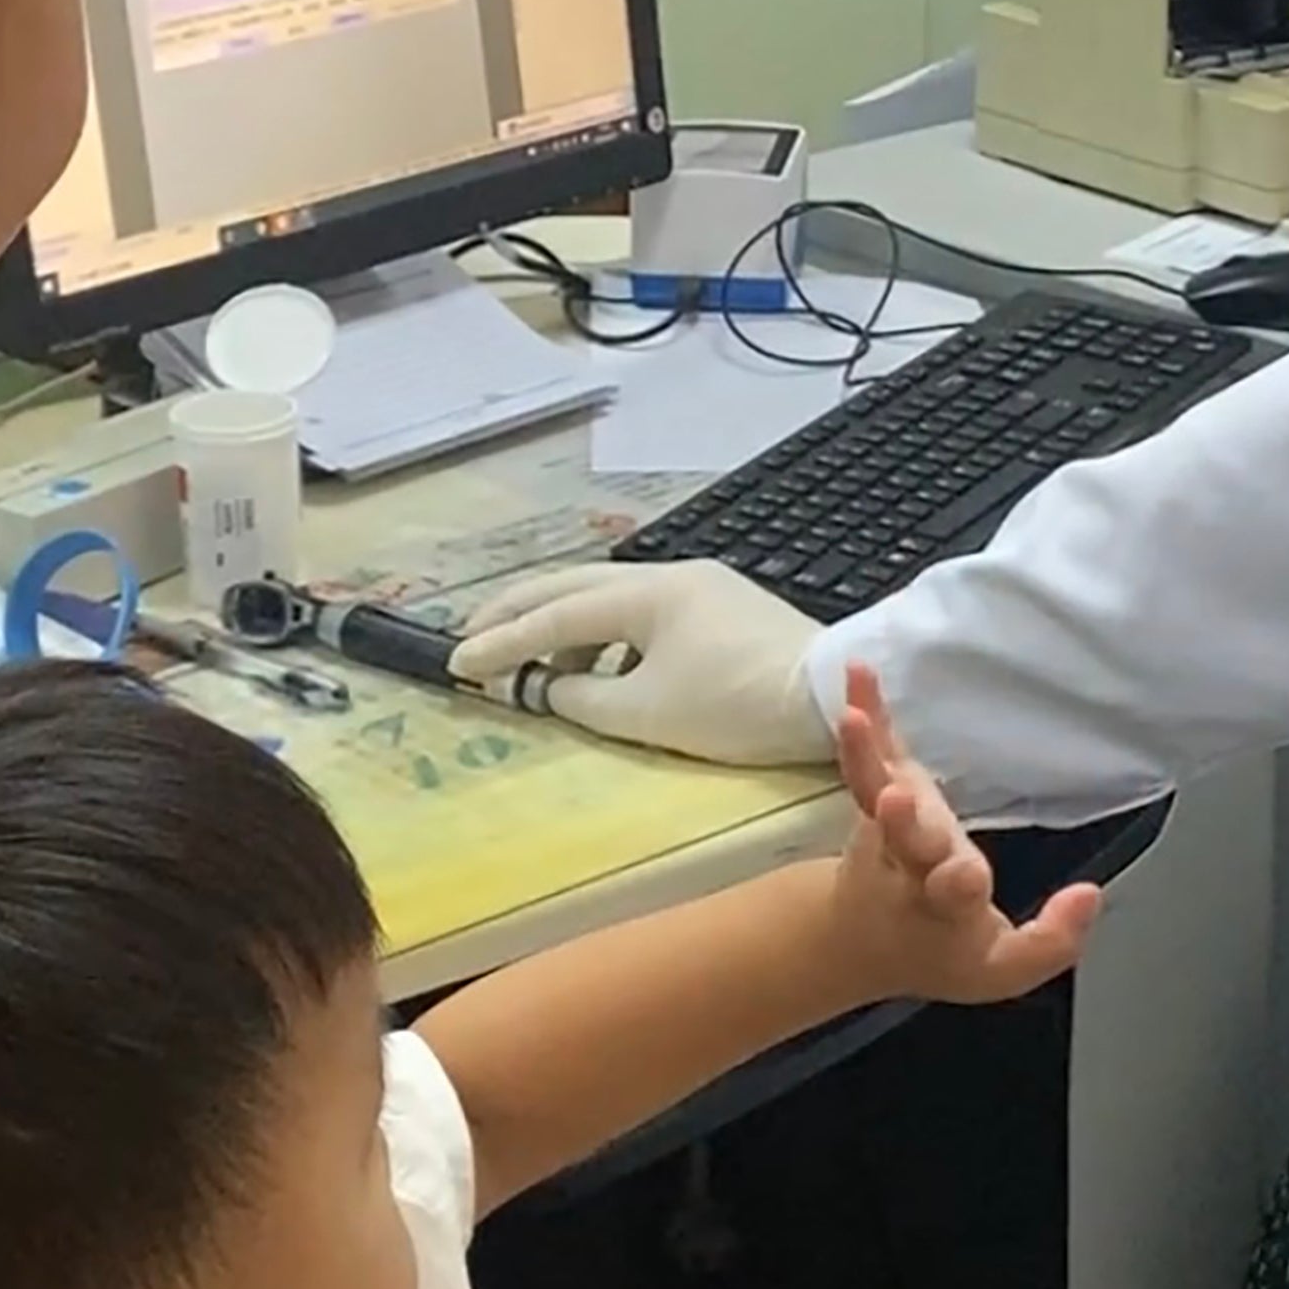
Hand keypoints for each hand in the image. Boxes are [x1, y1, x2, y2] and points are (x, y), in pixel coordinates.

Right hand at [449, 562, 832, 764]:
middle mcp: (670, 575)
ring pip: (611, 598)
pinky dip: (609, 638)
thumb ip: (584, 699)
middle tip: (474, 635)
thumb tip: (549, 689)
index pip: (554, 617)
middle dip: (520, 612)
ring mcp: (702, 587)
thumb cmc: (736, 704)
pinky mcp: (724, 609)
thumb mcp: (648, 713)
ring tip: (535, 665)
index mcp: (646, 593)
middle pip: (575, 587)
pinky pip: (645, 615)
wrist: (831, 695)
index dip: (501, 643)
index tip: (457, 663)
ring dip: (566, 627)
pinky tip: (603, 671)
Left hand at [825, 661, 1099, 1003]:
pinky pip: (870, 751)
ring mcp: (886, 824)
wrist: (862, 937)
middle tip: (894, 799)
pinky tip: (858, 671)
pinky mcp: (876, 793)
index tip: (967, 874)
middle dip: (904, 823)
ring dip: (864, 756)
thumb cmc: (944, 946)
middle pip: (907, 843)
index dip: (960, 886)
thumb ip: (1053, 943)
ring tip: (855, 719)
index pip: (955, 898)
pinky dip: (865, 711)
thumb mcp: (1001, 969)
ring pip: (870, 792)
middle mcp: (908, 863)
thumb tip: (1091, 895)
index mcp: (944, 906)